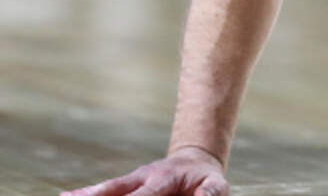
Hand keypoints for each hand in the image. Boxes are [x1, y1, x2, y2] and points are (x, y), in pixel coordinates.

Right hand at [60, 146, 227, 195]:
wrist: (196, 161)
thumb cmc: (206, 178)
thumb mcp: (216, 184)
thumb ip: (211, 193)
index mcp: (163, 179)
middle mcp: (142, 178)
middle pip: (115, 192)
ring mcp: (132, 181)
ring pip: (106, 190)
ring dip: (85, 195)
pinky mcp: (125, 186)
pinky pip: (105, 191)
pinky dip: (84, 193)